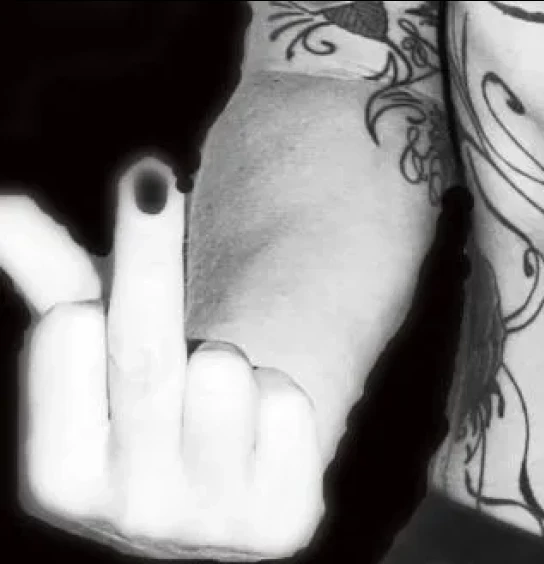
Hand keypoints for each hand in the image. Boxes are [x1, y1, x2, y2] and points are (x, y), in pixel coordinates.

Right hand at [3, 157, 323, 560]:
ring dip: (226, 357)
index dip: (101, 287)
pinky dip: (282, 395)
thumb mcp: (100, 347)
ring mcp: (212, 526)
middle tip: (154, 183)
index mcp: (61, 480)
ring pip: (223, 377)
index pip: (68, 336)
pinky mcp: (285, 522)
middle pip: (143, 354)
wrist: (233, 471)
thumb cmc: (157, 394)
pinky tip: (266, 426)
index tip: (115, 262)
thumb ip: (48, 281)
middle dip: (151, 256)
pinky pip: (290, 407)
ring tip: (223, 386)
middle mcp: (131, 515)